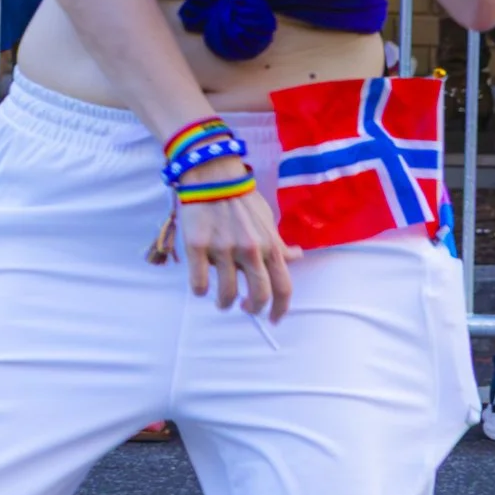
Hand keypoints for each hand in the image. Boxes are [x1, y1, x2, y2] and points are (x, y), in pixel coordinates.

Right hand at [173, 173, 298, 318]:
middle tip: (244, 309)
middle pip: (259, 296)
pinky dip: (200, 290)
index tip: (274, 319)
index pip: (283, 287)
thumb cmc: (242, 199)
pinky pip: (199, 282)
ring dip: (224, 302)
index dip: (280, 309)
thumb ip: (280, 244)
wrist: (212, 175)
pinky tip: (201, 287)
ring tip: (221, 300)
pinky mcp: (198, 246)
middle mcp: (250, 250)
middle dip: (252, 309)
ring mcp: (223, 249)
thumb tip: (297, 256)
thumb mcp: (268, 221)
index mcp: (270, 246)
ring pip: (226, 293)